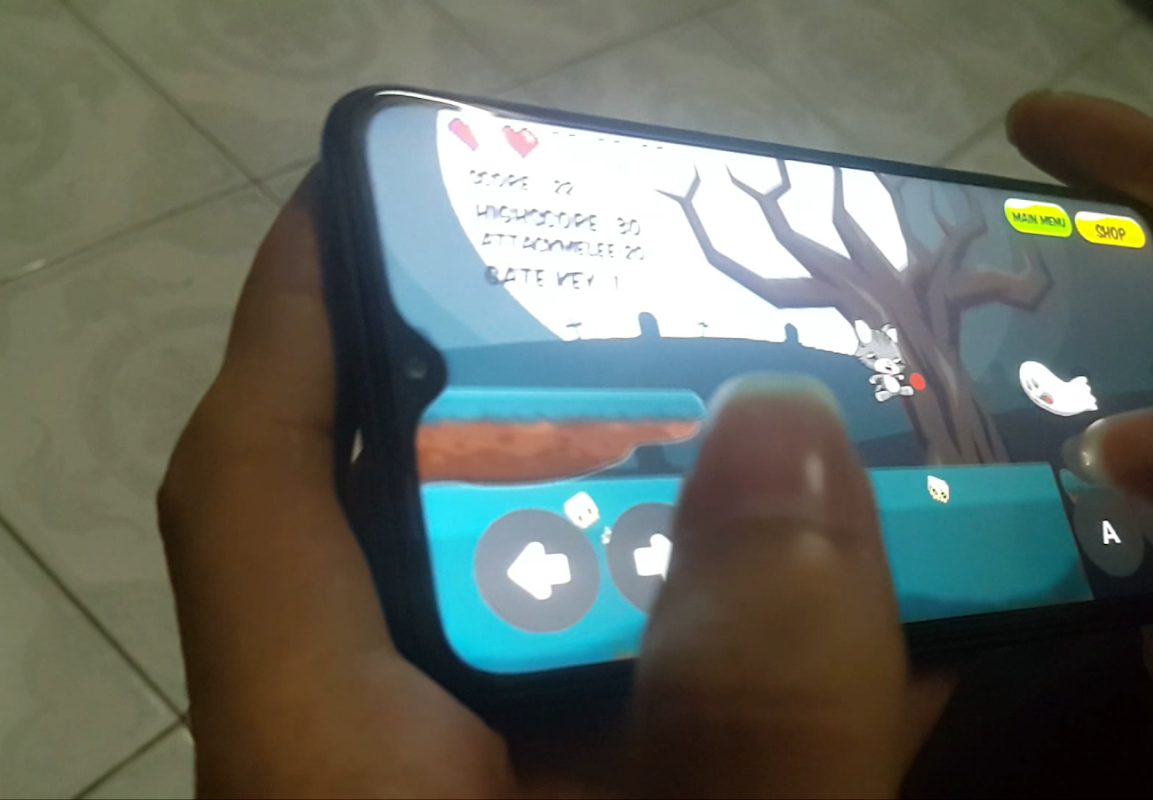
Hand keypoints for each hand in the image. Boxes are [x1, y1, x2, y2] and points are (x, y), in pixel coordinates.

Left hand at [157, 173, 952, 797]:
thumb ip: (743, 712)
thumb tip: (785, 434)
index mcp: (334, 775)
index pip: (263, 486)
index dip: (307, 312)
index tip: (393, 183)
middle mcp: (391, 775)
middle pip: (452, 536)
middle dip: (586, 416)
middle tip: (712, 321)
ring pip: (582, 637)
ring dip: (712, 553)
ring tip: (833, 443)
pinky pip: (657, 730)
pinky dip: (758, 680)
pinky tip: (890, 632)